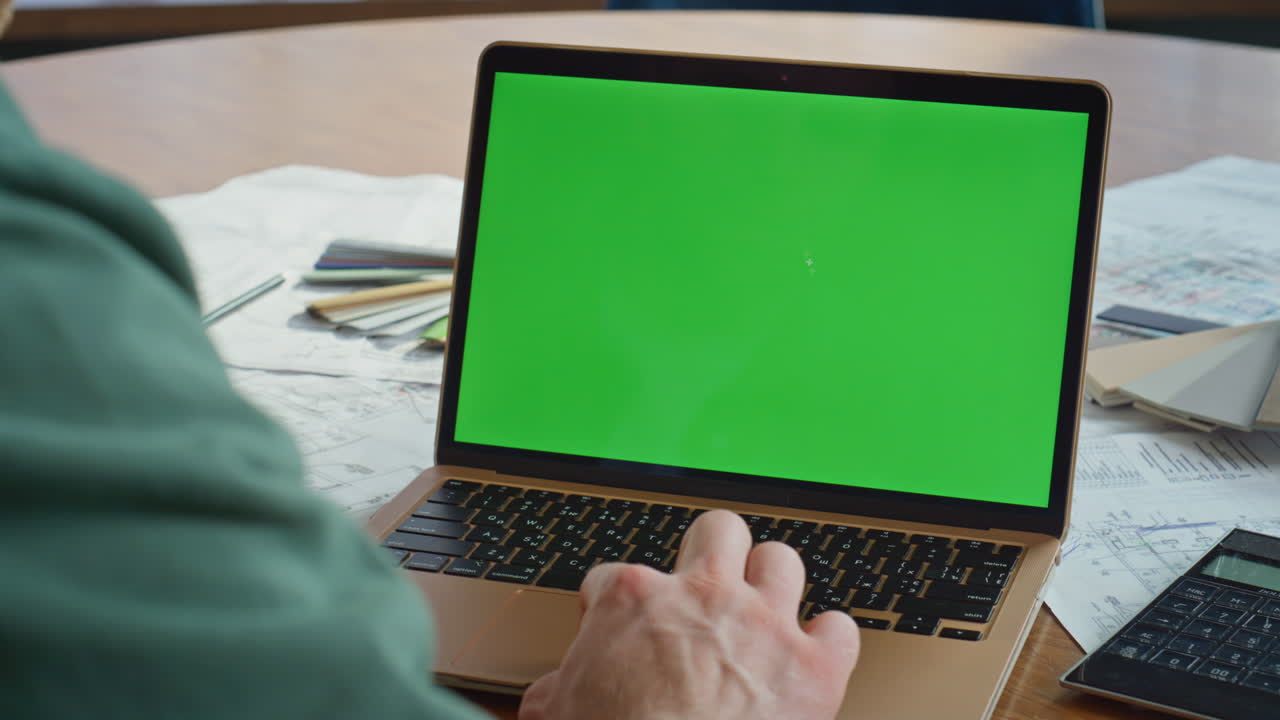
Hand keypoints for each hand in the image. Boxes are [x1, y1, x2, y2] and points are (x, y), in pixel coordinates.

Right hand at [518, 509, 859, 719]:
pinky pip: (840, 629)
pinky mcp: (815, 668)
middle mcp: (704, 597)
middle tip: (706, 586)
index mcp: (634, 601)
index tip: (624, 629)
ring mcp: (764, 626)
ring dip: (774, 586)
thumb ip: (560, 685)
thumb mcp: (556, 710)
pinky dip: (829, 642)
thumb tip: (552, 692)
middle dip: (712, 553)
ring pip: (783, 561)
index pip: (617, 575)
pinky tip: (813, 656)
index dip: (618, 604)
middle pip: (718, 530)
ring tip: (764, 611)